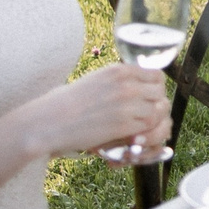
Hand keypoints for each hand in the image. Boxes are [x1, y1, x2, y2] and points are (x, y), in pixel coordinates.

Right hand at [19, 63, 170, 159]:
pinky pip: (149, 126)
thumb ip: (118, 81)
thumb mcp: (96, 80)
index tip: (149, 99)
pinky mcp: (124, 123)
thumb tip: (136, 86)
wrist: (48, 121)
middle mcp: (126, 83)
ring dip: (152, 121)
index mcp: (119, 70)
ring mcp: (127, 102)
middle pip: (160, 92)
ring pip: (158, 109)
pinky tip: (134, 138)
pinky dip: (146, 133)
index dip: (155, 88)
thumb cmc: (66, 103)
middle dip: (156, 104)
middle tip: (146, 117)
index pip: (156, 75)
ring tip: (141, 129)